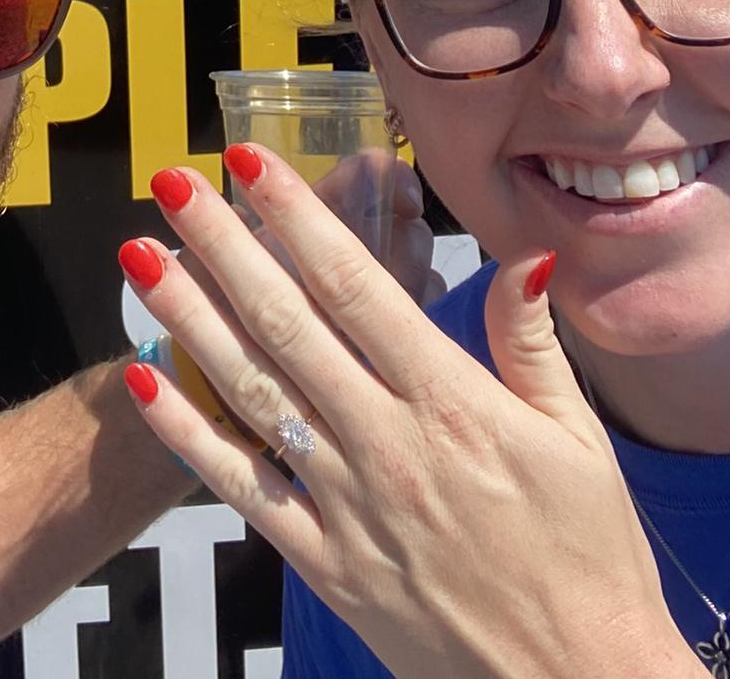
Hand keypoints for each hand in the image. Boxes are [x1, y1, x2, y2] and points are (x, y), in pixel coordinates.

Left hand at [120, 149, 700, 678]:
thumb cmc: (590, 560)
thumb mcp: (580, 439)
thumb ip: (531, 343)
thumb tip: (524, 255)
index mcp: (453, 403)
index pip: (355, 287)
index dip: (297, 218)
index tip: (250, 162)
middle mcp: (389, 445)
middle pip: (286, 324)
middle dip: (222, 245)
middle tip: (170, 182)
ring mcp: (349, 507)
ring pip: (253, 393)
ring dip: (190, 318)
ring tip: (139, 257)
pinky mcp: (326, 566)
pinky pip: (245, 489)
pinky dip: (191, 435)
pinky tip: (149, 380)